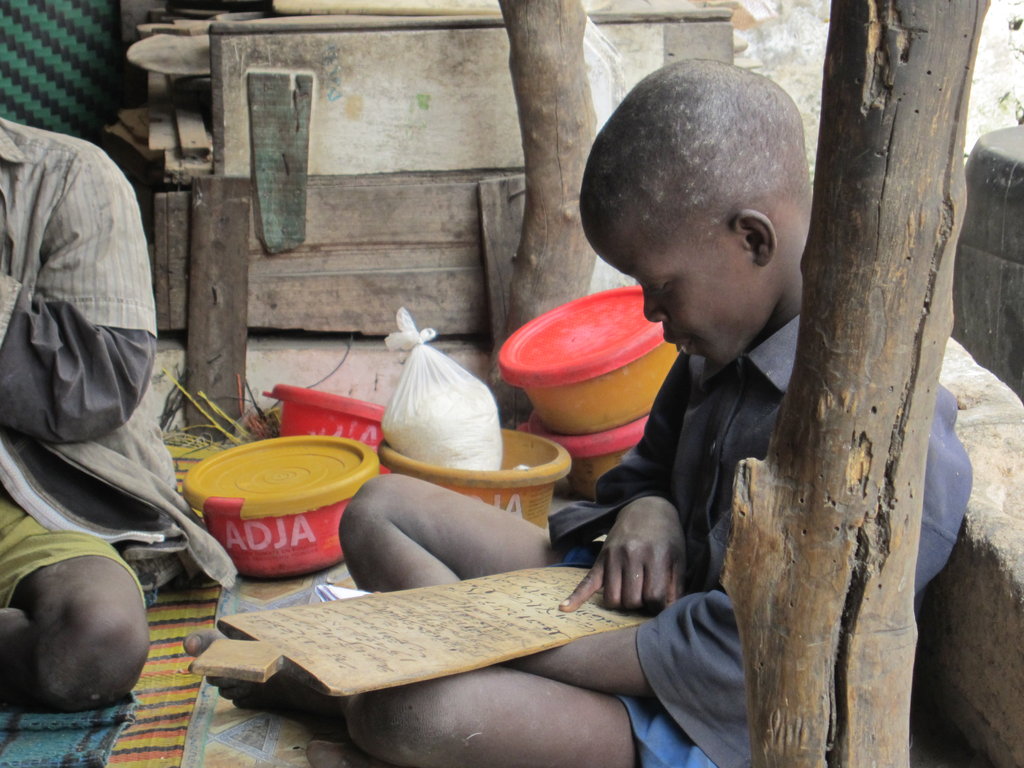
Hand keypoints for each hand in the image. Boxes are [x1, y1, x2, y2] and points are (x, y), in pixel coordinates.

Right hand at [560, 496, 684, 613]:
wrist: (646, 509)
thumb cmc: (667, 537)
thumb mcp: (678, 559)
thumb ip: (676, 587)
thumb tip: (666, 613)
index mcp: (655, 556)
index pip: (654, 597)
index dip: (659, 606)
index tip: (660, 603)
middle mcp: (632, 556)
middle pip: (632, 600)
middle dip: (640, 605)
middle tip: (646, 596)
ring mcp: (613, 557)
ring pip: (612, 598)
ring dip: (622, 603)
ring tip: (630, 594)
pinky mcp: (600, 559)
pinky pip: (587, 582)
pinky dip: (576, 597)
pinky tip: (565, 607)